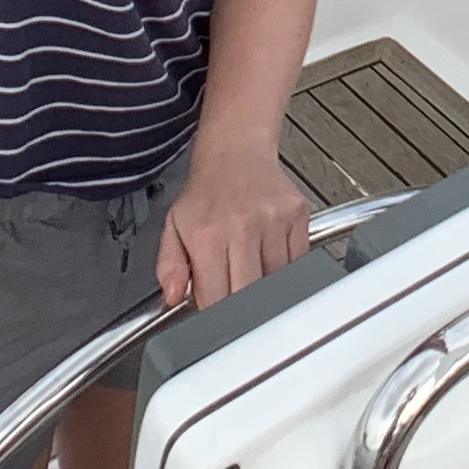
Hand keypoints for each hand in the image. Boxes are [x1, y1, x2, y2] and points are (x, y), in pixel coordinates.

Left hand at [157, 154, 309, 308]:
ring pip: (278, 282)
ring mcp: (273, 221)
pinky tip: (271, 259)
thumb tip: (173, 297)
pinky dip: (287, 270)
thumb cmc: (207, 192)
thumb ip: (169, 266)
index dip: (214, 316)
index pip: (215, 299)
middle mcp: (241, 227)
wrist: (236, 152)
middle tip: (235, 301)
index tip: (214, 316)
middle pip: (250, 296)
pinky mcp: (297, 216)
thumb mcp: (174, 226)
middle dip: (242, 309)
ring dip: (266, 289)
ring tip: (251, 272)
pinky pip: (300, 262)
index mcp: (206, 235)